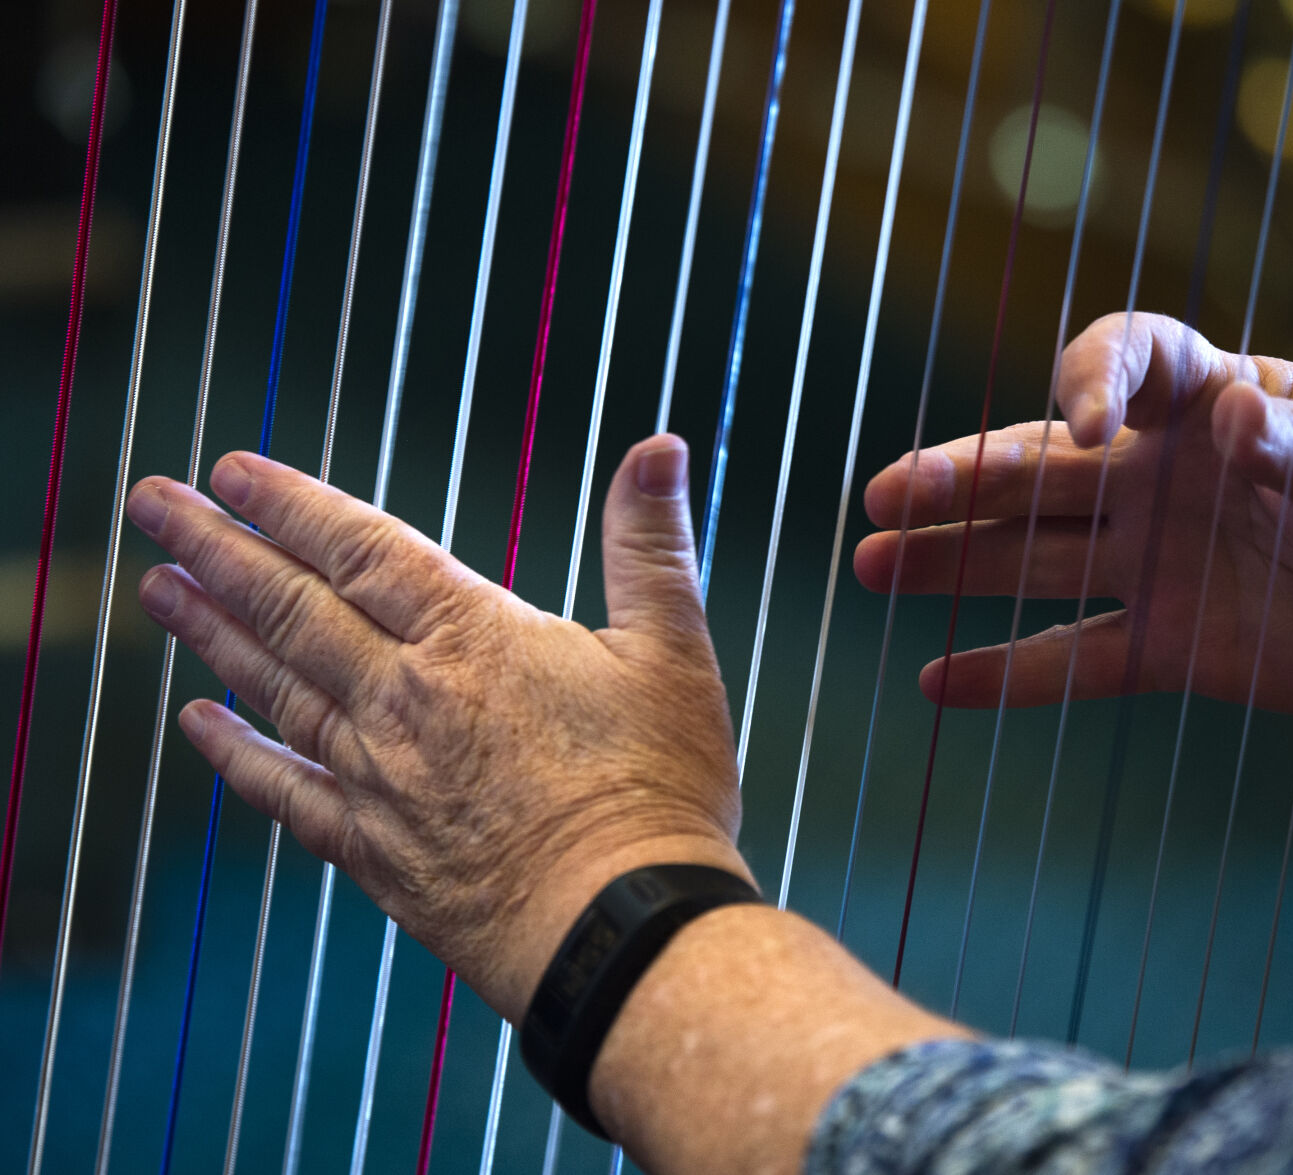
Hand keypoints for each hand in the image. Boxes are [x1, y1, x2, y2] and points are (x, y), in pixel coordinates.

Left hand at [126, 435, 748, 1020]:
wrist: (617, 931)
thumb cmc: (656, 793)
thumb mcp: (674, 652)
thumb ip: (651, 545)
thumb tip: (658, 448)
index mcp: (472, 639)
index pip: (361, 550)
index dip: (292, 505)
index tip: (231, 470)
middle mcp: (405, 699)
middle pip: (292, 608)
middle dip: (217, 548)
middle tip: (155, 505)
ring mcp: (379, 776)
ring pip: (275, 688)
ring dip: (212, 633)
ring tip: (160, 588)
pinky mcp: (374, 849)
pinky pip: (284, 791)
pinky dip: (235, 755)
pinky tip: (199, 725)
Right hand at [855, 313, 1292, 718]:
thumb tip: (1241, 420)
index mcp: (1211, 399)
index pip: (1124, 361)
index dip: (1089, 384)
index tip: (1079, 426)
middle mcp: (1162, 476)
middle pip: (1040, 470)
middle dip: (961, 480)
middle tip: (883, 495)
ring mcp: (1156, 562)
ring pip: (1035, 560)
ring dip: (954, 561)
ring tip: (871, 563)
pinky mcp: (1170, 646)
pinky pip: (1073, 662)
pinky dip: (1008, 675)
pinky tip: (936, 681)